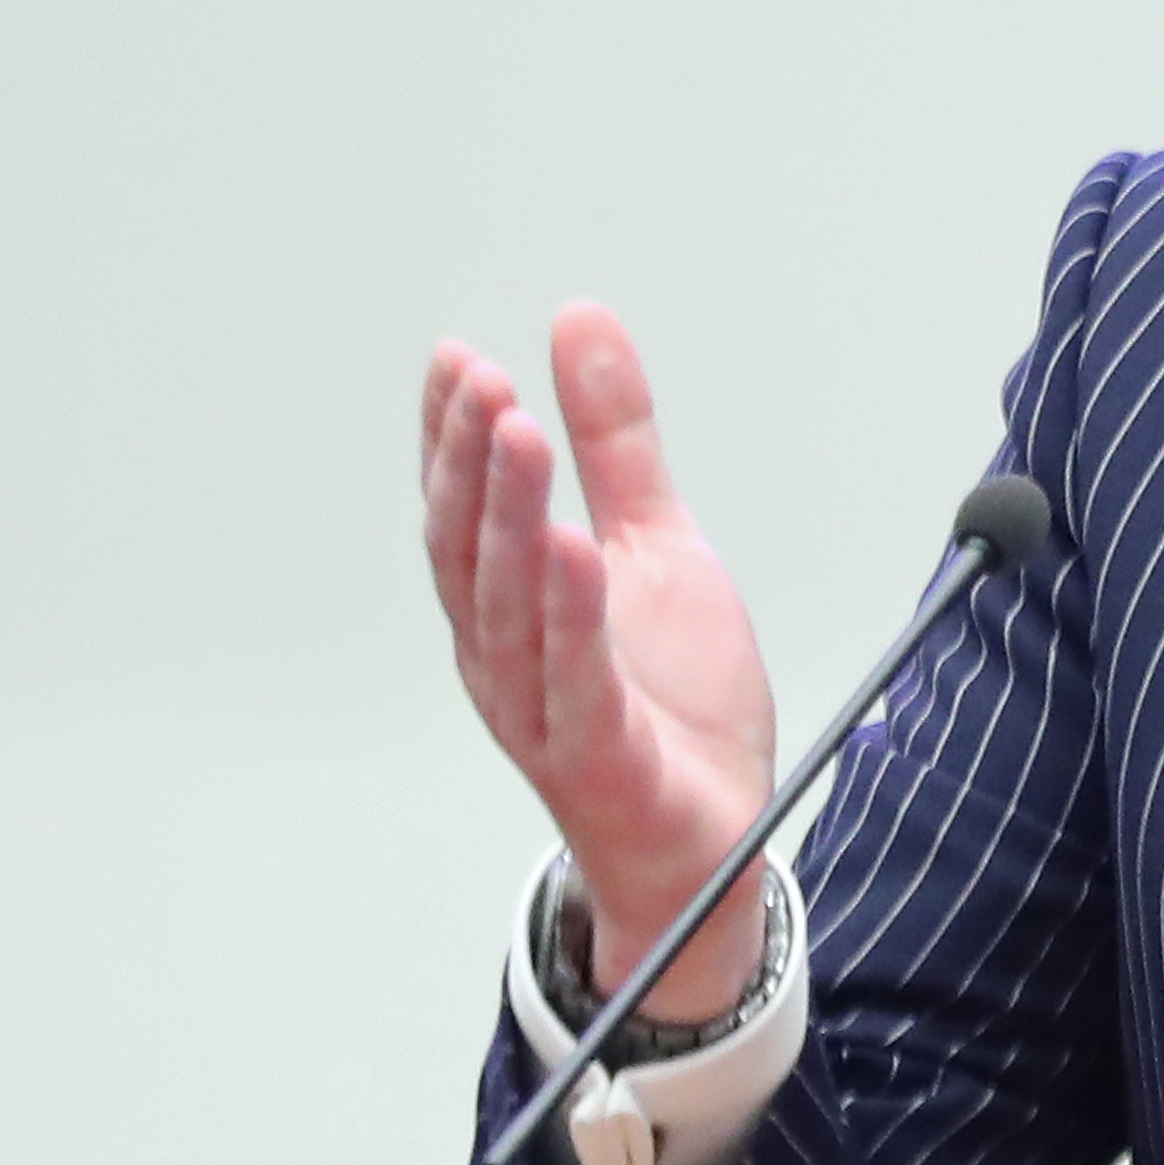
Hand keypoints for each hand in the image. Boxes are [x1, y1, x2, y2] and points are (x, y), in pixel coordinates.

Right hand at [422, 308, 780, 1018]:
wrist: (711, 842)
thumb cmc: (670, 706)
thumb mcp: (653, 542)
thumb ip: (615, 441)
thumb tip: (578, 322)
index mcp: (510, 607)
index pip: (464, 511)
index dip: (452, 439)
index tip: (458, 361)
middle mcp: (507, 661)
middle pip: (473, 554)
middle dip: (472, 466)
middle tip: (484, 385)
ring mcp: (547, 714)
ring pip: (512, 613)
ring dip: (512, 521)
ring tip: (522, 439)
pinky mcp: (603, 762)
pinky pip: (577, 687)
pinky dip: (570, 620)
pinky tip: (575, 552)